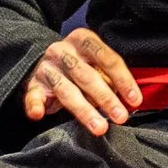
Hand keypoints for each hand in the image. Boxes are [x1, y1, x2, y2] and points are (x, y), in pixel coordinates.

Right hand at [22, 27, 142, 135]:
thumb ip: (109, 76)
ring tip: (99, 128)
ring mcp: (45, 67)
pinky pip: (32, 96)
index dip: (123, 80)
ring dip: (84, 110)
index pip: (107, 58)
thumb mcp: (95, 62)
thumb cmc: (79, 65)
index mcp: (82, 39)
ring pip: (66, 90)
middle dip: (106, 98)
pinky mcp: (32, 84)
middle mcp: (62, 50)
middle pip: (87, 75)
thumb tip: (126, 99)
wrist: (43, 61)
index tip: (135, 100)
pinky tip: (38, 115)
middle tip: (121, 117)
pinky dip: (34, 105)